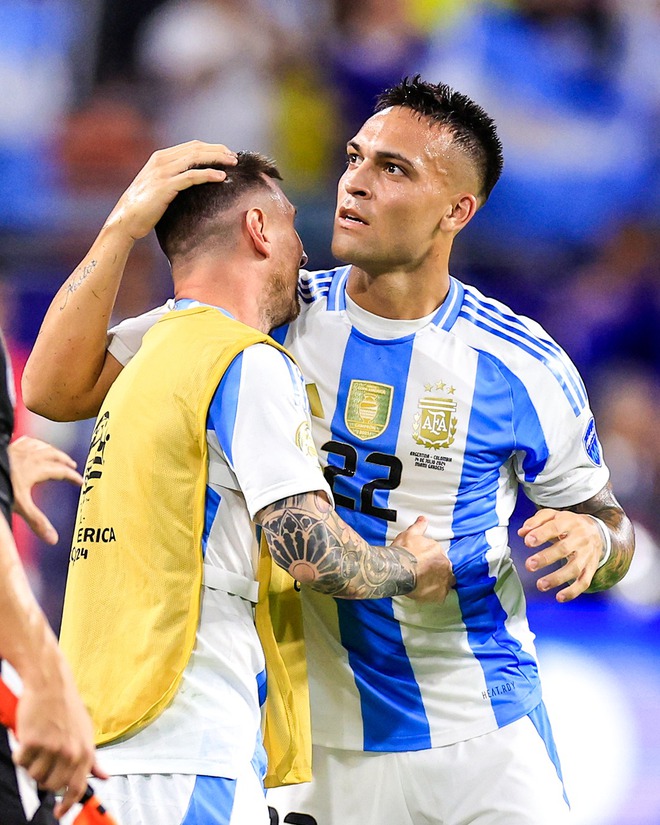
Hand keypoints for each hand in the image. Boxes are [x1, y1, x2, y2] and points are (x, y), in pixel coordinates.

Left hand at [8, 436, 82, 543]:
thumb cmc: (1, 486)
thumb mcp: (21, 506)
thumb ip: (37, 522)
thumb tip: (54, 540)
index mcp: (38, 469)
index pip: (62, 472)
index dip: (73, 477)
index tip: (81, 482)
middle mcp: (32, 457)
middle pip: (55, 456)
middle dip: (65, 461)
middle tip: (73, 466)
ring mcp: (20, 450)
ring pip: (43, 447)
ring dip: (53, 451)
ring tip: (57, 455)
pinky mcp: (11, 447)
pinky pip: (28, 441)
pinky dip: (36, 443)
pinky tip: (35, 445)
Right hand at [14, 662, 106, 818]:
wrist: (51, 684)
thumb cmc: (68, 707)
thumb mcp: (86, 732)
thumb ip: (93, 758)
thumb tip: (104, 776)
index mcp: (85, 751)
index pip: (78, 788)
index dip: (67, 804)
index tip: (59, 813)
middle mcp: (70, 752)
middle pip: (51, 785)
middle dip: (44, 778)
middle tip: (43, 760)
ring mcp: (52, 748)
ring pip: (34, 776)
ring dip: (32, 765)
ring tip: (38, 745)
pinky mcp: (33, 742)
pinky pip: (21, 761)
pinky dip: (21, 753)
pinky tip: (29, 738)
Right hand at [105, 140, 238, 240]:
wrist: (125, 220)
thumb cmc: (142, 208)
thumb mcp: (157, 187)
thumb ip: (172, 179)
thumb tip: (191, 182)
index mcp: (160, 158)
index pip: (191, 146)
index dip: (211, 148)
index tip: (226, 154)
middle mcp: (161, 160)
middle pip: (196, 148)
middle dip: (218, 150)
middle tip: (235, 157)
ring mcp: (163, 172)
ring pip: (195, 158)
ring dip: (217, 159)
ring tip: (233, 163)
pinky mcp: (166, 186)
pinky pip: (192, 176)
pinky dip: (208, 174)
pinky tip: (222, 177)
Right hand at [392, 516, 454, 602]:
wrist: (397, 569)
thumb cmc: (402, 552)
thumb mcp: (410, 534)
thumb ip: (419, 527)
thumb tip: (423, 519)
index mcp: (439, 551)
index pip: (440, 556)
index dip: (433, 561)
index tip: (425, 563)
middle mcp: (445, 565)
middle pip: (445, 569)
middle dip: (438, 572)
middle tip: (425, 575)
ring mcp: (443, 580)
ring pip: (446, 582)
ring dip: (439, 583)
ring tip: (427, 585)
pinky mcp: (439, 594)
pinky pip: (441, 596)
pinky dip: (436, 595)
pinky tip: (427, 594)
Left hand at [519, 508, 602, 601]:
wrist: (597, 531)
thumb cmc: (569, 524)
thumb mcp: (553, 516)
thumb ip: (536, 521)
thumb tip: (523, 532)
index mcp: (569, 522)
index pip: (555, 527)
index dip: (541, 535)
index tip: (528, 541)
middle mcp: (580, 538)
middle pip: (564, 549)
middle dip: (545, 558)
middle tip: (529, 565)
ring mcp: (586, 555)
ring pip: (574, 568)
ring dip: (557, 578)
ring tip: (541, 585)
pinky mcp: (591, 568)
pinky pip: (584, 582)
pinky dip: (573, 591)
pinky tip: (559, 597)